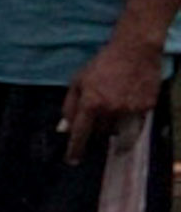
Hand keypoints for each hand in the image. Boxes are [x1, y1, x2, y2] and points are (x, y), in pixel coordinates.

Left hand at [59, 36, 162, 152]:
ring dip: (112, 126)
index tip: (72, 161)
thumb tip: (64, 129)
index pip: (80, 133)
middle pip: (99, 133)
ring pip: (117, 131)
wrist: (135, 50)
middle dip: (95, 128)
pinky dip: (129, 121)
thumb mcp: (78, 81)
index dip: (75, 149)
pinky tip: (127, 108)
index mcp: (91, 102)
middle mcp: (111, 109)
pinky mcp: (146, 107)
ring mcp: (131, 109)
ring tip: (113, 106)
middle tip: (99, 114)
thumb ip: (69, 106)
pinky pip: (135, 124)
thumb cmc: (102, 64)